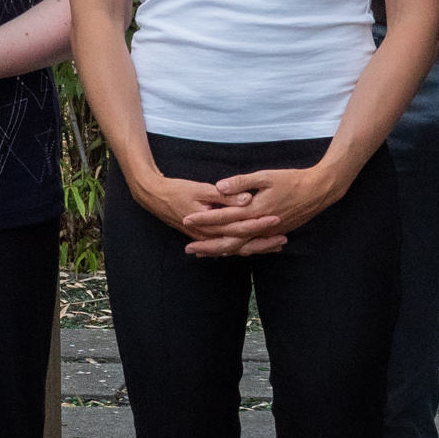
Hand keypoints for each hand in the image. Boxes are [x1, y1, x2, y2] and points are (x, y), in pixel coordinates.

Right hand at [128, 171, 284, 258]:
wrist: (154, 197)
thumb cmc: (176, 190)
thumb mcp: (200, 189)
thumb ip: (224, 195)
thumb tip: (246, 198)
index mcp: (209, 225)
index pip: (239, 228)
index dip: (259, 225)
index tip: (276, 219)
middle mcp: (209, 236)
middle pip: (241, 244)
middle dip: (263, 242)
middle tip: (284, 239)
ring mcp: (207, 239)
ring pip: (236, 248)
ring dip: (256, 247)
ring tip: (277, 245)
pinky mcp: (206, 237)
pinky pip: (228, 246)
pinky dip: (244, 246)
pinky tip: (257, 246)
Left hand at [192, 163, 347, 256]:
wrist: (319, 191)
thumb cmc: (292, 180)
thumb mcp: (266, 176)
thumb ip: (241, 183)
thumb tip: (219, 187)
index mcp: (255, 211)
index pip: (224, 218)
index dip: (204, 220)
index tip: (187, 219)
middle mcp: (260, 227)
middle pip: (229, 242)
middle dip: (207, 246)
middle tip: (189, 249)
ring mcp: (268, 233)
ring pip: (240, 248)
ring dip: (221, 251)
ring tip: (204, 254)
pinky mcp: (274, 234)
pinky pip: (253, 247)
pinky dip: (239, 250)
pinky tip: (230, 251)